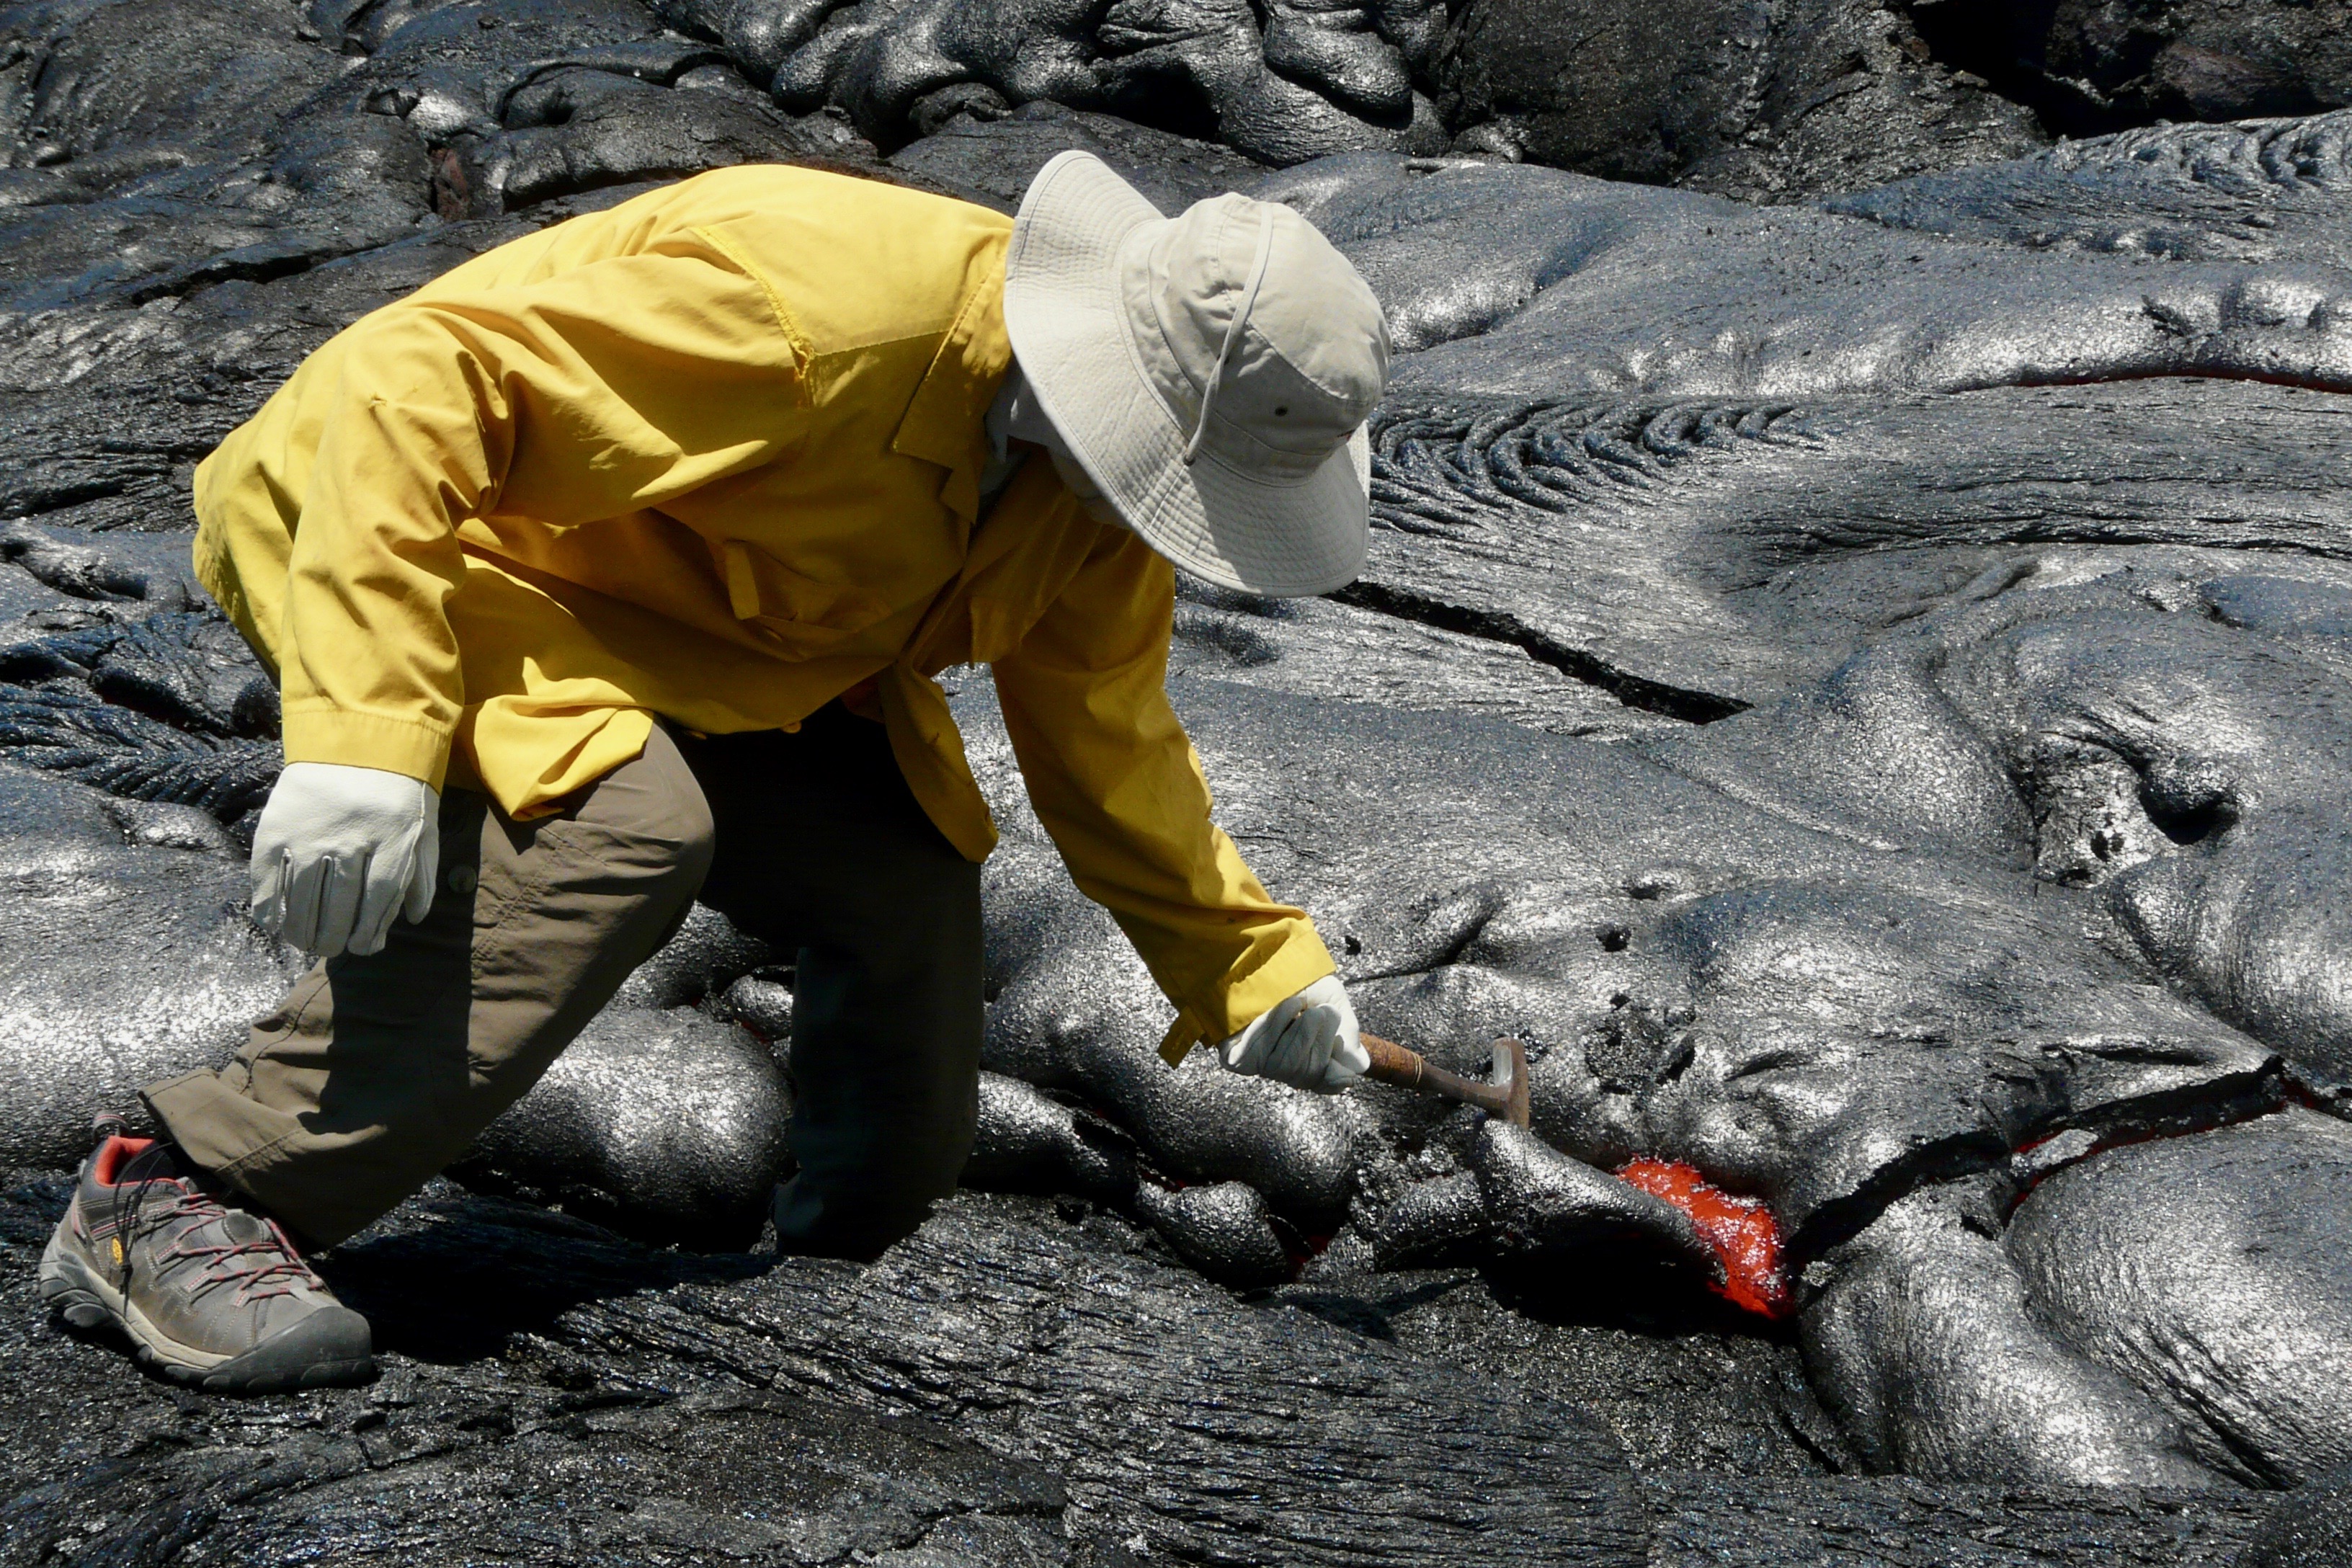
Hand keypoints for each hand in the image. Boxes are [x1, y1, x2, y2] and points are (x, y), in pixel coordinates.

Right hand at [250, 762, 439, 957]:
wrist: (355, 737)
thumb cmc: (397, 790)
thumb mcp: (423, 827)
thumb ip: (421, 874)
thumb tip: (413, 919)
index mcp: (394, 836)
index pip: (380, 898)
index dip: (369, 929)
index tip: (361, 947)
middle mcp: (351, 836)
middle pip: (339, 902)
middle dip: (333, 935)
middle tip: (329, 949)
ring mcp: (310, 831)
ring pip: (303, 895)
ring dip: (301, 928)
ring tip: (304, 943)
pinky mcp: (277, 825)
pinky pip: (269, 873)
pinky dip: (268, 903)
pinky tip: (271, 923)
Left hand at [1215, 974, 1370, 1092]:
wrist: (1266, 958)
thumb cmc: (1300, 980)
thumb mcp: (1333, 1001)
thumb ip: (1347, 1033)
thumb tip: (1359, 1066)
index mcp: (1313, 1057)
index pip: (1325, 1084)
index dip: (1334, 1081)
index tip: (1345, 1075)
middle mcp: (1287, 1067)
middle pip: (1309, 1072)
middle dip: (1318, 1039)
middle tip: (1317, 1012)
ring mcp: (1261, 1064)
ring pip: (1285, 1064)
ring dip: (1295, 1028)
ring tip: (1294, 1003)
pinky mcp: (1236, 1058)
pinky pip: (1255, 1054)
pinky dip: (1270, 1026)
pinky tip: (1272, 1007)